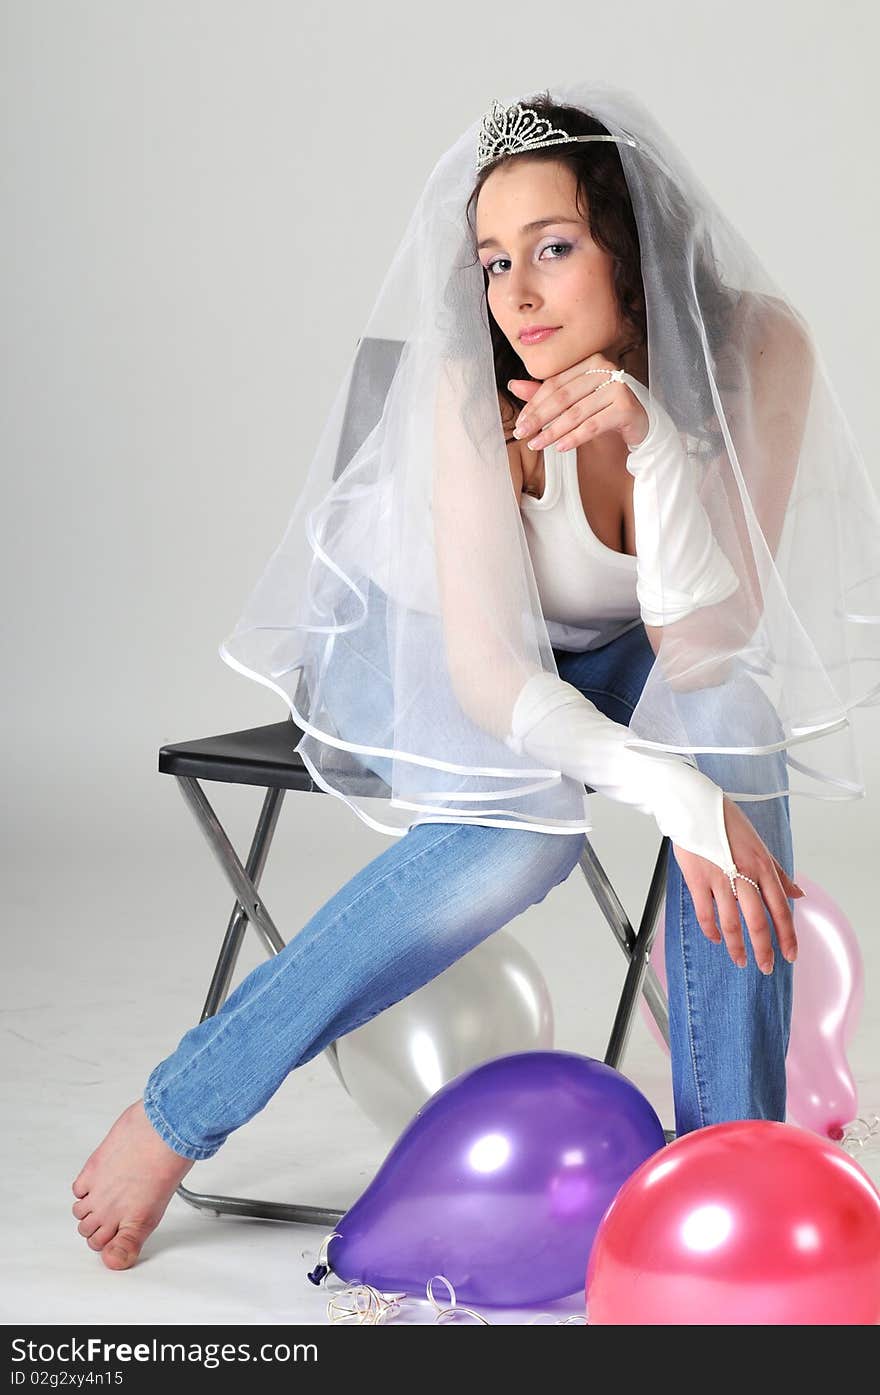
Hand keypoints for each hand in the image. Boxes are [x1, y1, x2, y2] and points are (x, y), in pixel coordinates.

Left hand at [508, 352, 649, 453]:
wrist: (639, 424)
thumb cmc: (604, 409)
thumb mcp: (574, 401)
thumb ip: (546, 394)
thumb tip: (514, 385)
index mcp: (589, 361)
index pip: (555, 383)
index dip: (534, 404)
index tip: (520, 422)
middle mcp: (604, 368)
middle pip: (563, 396)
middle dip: (539, 418)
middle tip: (522, 434)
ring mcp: (618, 386)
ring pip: (576, 412)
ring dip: (553, 431)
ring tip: (537, 444)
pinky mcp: (626, 407)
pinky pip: (593, 425)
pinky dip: (574, 437)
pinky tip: (560, 447)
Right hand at [672, 795, 801, 974]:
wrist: (696, 806)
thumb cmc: (727, 823)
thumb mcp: (760, 845)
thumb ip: (779, 873)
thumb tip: (798, 893)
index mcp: (762, 866)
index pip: (780, 908)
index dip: (786, 935)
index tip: (790, 954)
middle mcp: (743, 874)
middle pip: (756, 921)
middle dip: (763, 949)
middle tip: (766, 967)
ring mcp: (719, 878)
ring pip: (730, 922)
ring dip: (736, 946)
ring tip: (740, 960)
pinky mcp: (697, 879)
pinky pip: (705, 913)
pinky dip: (711, 930)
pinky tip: (716, 939)